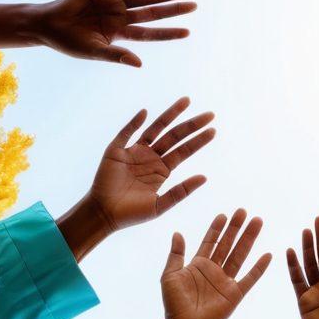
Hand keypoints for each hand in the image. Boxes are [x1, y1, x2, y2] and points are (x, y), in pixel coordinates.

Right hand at [33, 0, 194, 66]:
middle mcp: (118, 13)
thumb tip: (139, 63)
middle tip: (192, 4)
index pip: (150, 31)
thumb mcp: (93, 51)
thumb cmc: (69, 43)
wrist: (47, 28)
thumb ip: (116, 55)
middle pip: (150, 8)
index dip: (168, 32)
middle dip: (170, 6)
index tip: (188, 32)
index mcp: (120, 30)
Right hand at [84, 99, 213, 232]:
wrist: (104, 216)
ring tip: (187, 101)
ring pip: (155, 129)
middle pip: (175, 136)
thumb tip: (205, 177)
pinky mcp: (116, 151)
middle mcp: (151, 157)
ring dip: (171, 115)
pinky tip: (145, 113)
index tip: (213, 130)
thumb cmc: (131, 213)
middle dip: (192, 125)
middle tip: (211, 114)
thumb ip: (181, 191)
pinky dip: (134, 123)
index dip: (198, 140)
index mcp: (162, 169)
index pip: (184, 150)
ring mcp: (134, 152)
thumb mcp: (160, 205)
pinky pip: (126, 133)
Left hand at [152, 211, 270, 318]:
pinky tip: (267, 255)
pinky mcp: (235, 294)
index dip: (216, 228)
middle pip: (228, 244)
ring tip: (257, 222)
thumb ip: (175, 254)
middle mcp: (214, 270)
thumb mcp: (169, 275)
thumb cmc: (174, 304)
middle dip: (235, 227)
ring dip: (248, 239)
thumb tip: (177, 233)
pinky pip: (250, 278)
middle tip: (243, 211)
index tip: (223, 214)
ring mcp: (226, 281)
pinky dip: (259, 267)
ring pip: (240, 255)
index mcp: (199, 265)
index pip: (210, 241)